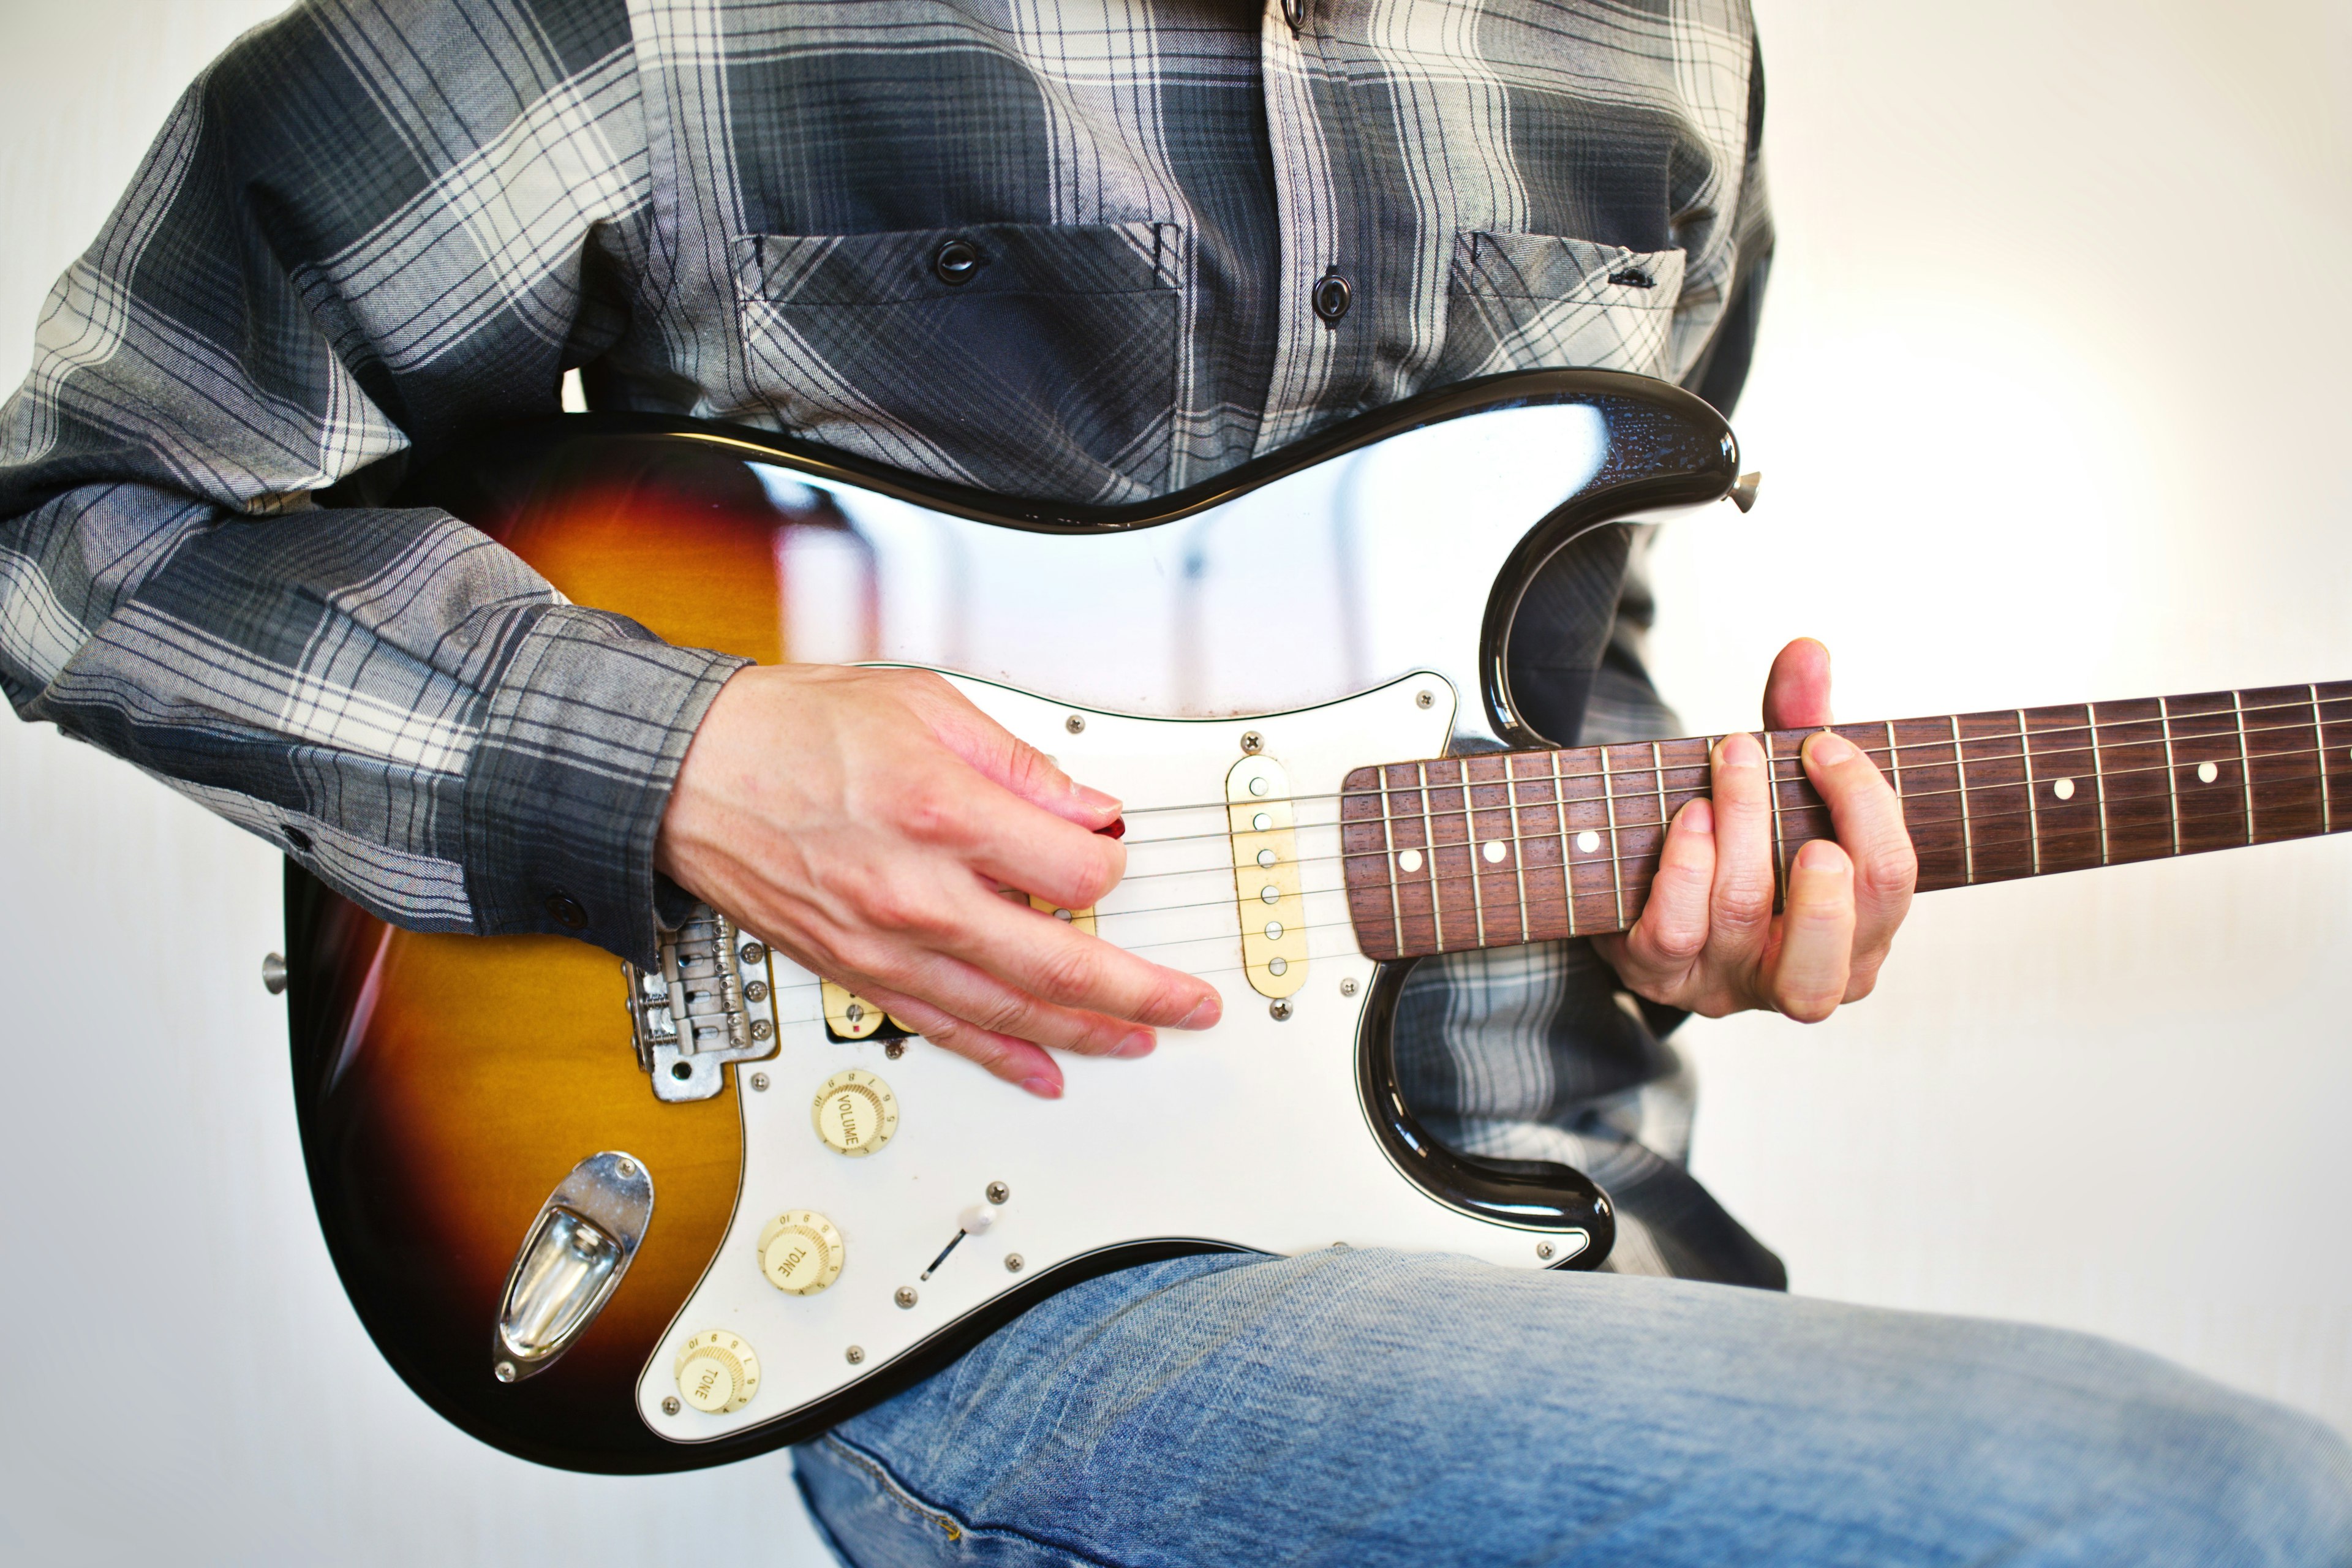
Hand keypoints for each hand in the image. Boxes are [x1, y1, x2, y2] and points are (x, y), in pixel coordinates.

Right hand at [655, 665, 1220, 1095]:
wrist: (688, 775)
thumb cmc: (791, 731)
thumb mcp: (923, 705)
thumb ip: (1017, 763)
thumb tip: (1087, 807)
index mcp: (942, 812)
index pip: (1074, 872)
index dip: (1111, 865)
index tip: (1114, 853)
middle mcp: (917, 892)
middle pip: (1058, 963)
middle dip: (1140, 991)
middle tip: (1190, 1005)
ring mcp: (885, 943)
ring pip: (1009, 1011)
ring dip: (1087, 1032)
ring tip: (1142, 1038)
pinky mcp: (857, 971)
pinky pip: (944, 1030)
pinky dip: (1003, 1057)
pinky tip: (1046, 1070)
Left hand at [1593, 639, 1915, 1021]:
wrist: (1646, 893)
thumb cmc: (1741, 842)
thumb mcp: (1782, 785)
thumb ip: (1799, 720)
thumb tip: (1806, 650)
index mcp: (1862, 935)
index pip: (1889, 880)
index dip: (1864, 805)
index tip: (1823, 743)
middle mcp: (1805, 974)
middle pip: (1834, 937)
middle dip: (1820, 855)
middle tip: (1802, 773)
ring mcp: (1729, 982)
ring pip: (1744, 917)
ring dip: (1742, 824)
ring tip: (1733, 760)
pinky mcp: (1661, 974)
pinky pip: (1674, 934)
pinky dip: (1683, 869)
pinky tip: (1691, 816)